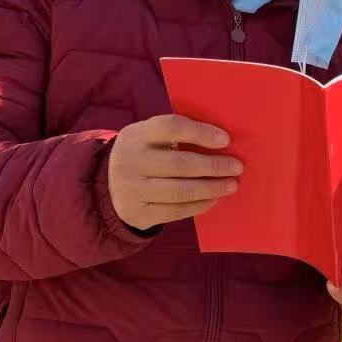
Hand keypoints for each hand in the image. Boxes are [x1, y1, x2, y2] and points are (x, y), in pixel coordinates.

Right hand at [107, 115, 241, 231]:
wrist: (105, 185)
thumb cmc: (143, 154)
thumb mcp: (149, 137)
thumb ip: (177, 135)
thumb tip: (222, 141)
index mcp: (137, 135)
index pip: (172, 128)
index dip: (201, 133)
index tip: (225, 140)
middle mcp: (131, 161)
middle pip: (180, 164)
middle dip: (214, 166)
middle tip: (236, 167)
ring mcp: (133, 189)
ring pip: (179, 191)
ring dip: (211, 188)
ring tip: (230, 185)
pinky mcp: (138, 213)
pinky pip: (174, 211)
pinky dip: (198, 205)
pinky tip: (212, 199)